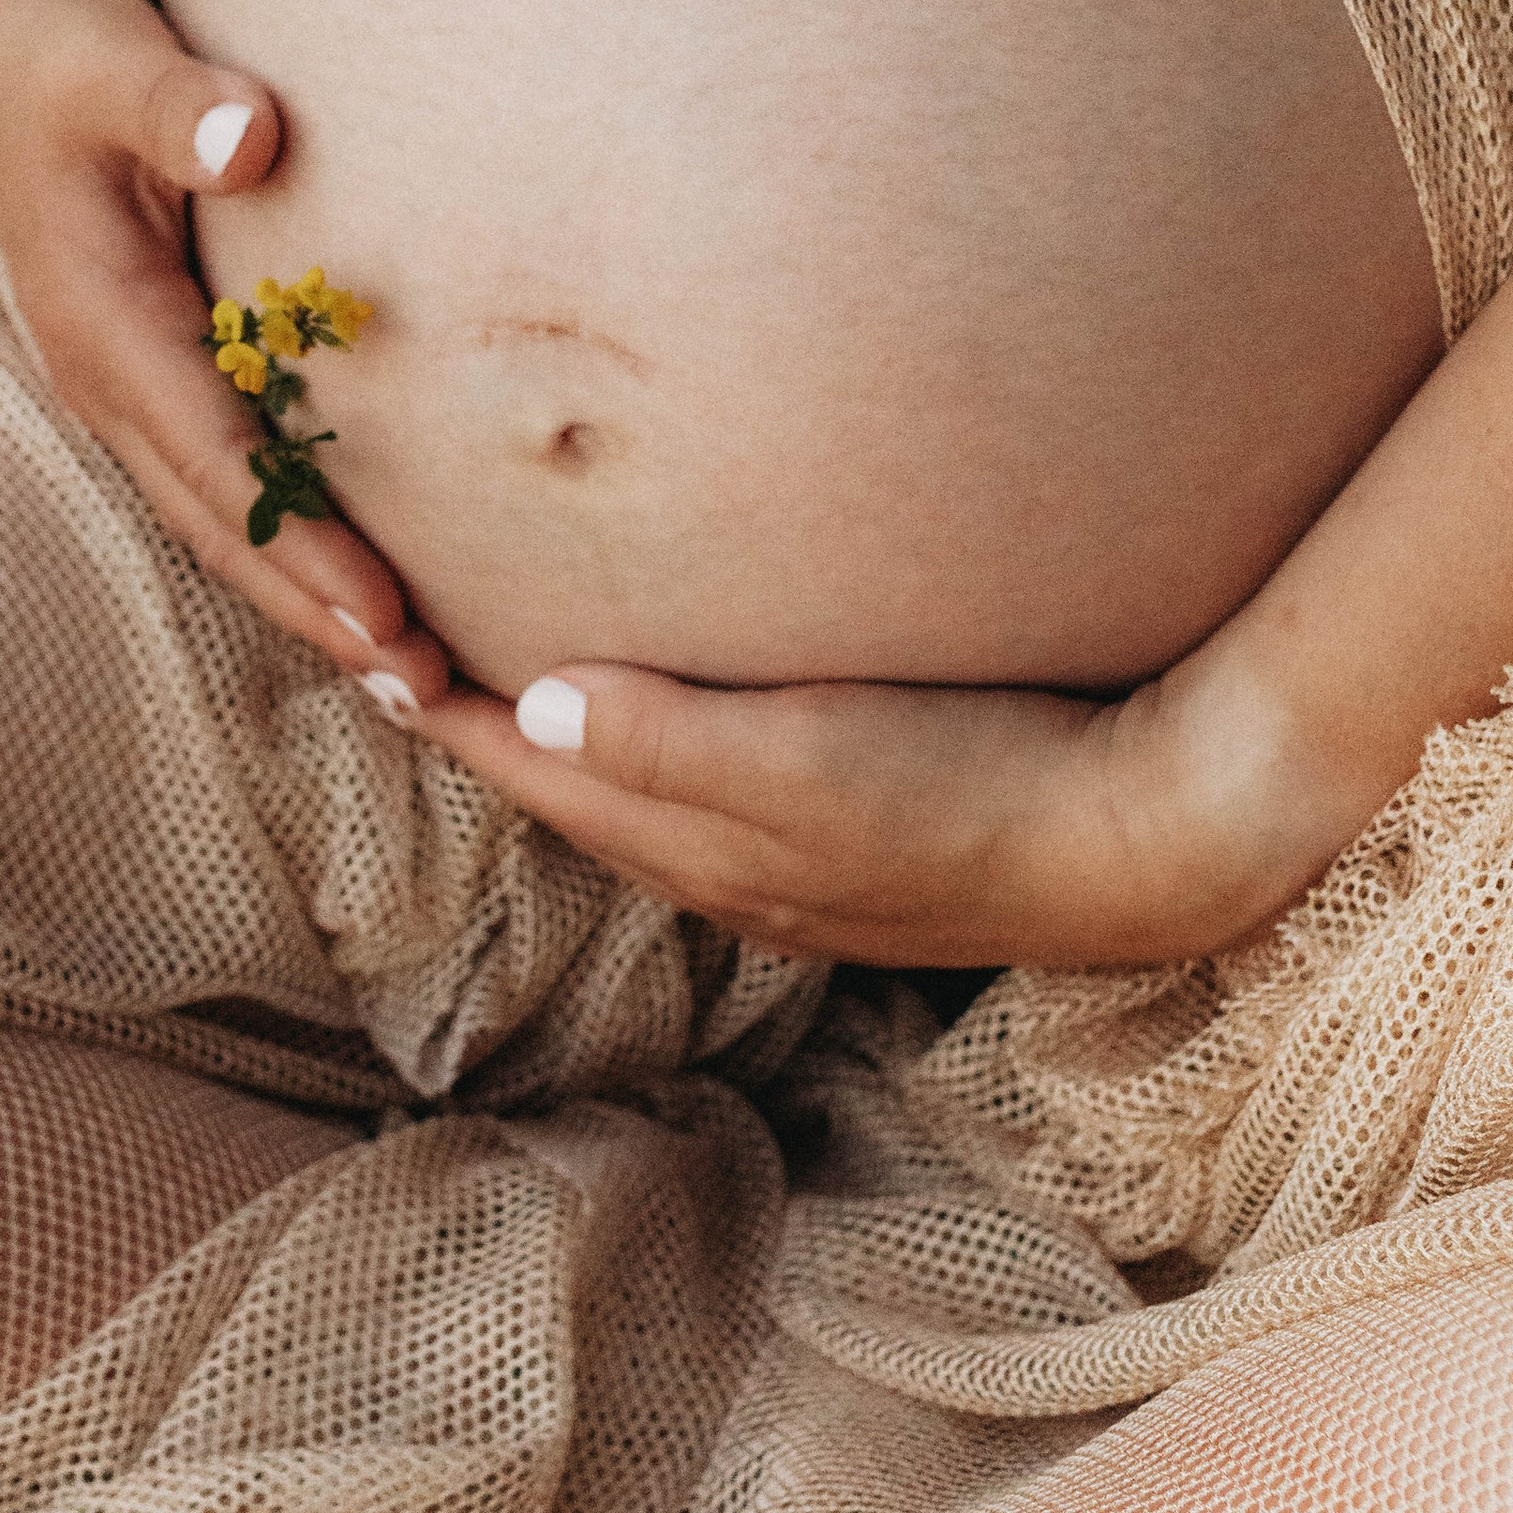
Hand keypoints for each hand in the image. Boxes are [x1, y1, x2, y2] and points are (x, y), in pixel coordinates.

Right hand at [0, 0, 447, 708]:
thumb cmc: (63, 47)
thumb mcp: (113, 61)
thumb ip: (178, 104)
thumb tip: (253, 138)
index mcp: (101, 326)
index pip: (219, 461)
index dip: (302, 542)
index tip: (386, 614)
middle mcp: (105, 376)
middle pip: (221, 523)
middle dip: (315, 609)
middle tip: (427, 686)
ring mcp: (122, 381)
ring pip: (220, 517)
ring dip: (306, 593)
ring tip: (412, 670)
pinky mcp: (149, 367)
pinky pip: (223, 476)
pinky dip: (288, 536)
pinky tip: (360, 578)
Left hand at [414, 659, 1330, 969]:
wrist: (1149, 841)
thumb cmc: (977, 788)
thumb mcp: (808, 759)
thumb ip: (667, 739)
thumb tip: (527, 709)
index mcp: (697, 843)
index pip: (530, 769)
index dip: (445, 708)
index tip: (363, 643)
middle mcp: (728, 869)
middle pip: (566, 789)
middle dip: (483, 724)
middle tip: (407, 644)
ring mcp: (794, 866)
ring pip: (637, 795)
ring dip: (566, 739)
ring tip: (512, 671)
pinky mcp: (858, 840)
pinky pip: (712, 793)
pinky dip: (656, 746)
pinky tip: (678, 708)